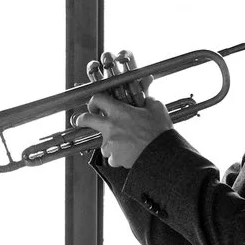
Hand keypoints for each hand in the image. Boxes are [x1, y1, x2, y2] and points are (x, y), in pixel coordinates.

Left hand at [75, 50, 172, 168]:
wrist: (162, 154)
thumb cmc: (160, 131)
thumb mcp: (156, 108)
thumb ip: (147, 98)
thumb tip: (147, 86)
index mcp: (119, 111)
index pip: (97, 99)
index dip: (93, 101)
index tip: (94, 105)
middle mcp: (111, 126)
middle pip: (86, 119)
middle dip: (82, 119)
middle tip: (83, 121)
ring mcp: (110, 143)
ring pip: (103, 143)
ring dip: (110, 144)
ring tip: (126, 144)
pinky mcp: (114, 158)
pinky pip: (112, 158)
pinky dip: (118, 157)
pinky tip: (129, 154)